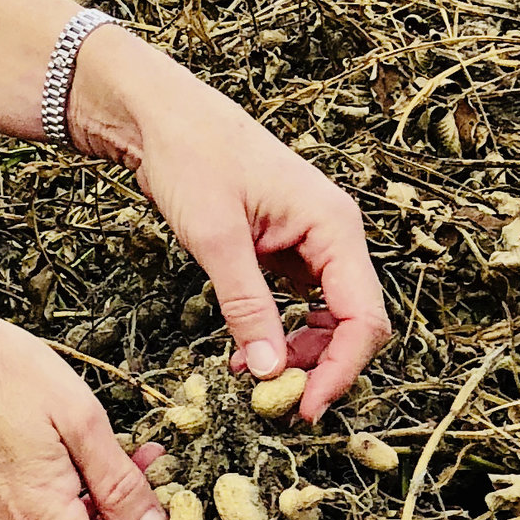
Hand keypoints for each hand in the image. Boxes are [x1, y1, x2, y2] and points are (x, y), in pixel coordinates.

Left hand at [68, 32, 389, 412]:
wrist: (155, 111)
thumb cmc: (188, 155)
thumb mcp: (215, 238)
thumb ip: (248, 307)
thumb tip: (272, 374)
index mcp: (334, 224)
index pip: (364, 318)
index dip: (342, 370)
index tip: (306, 407)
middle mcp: (333, 231)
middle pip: (353, 321)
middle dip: (319, 365)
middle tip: (274, 400)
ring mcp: (310, 237)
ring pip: (327, 315)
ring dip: (298, 352)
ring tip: (252, 376)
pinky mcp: (284, 242)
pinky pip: (298, 299)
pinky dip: (280, 328)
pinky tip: (247, 349)